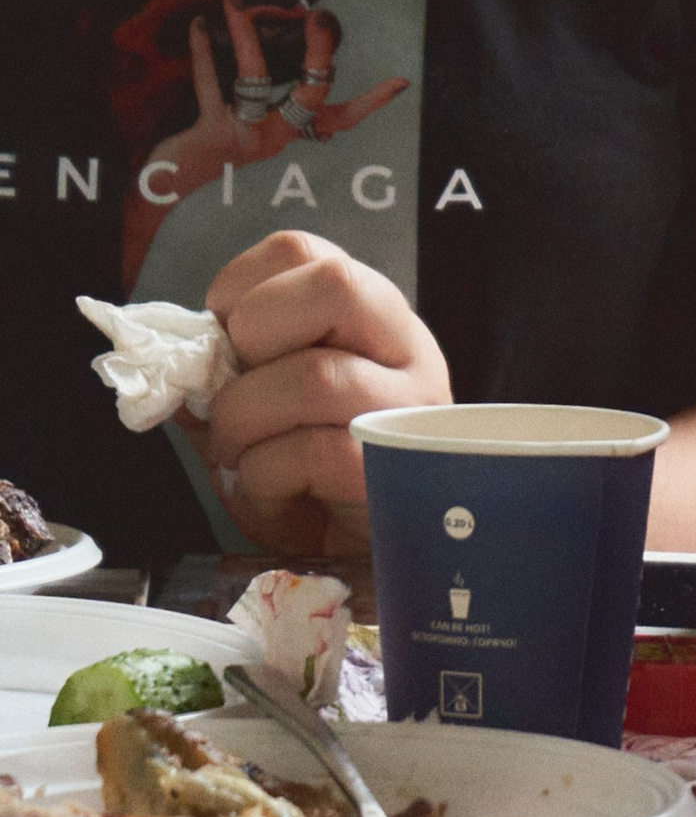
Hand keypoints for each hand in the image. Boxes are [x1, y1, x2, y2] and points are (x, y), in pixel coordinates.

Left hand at [124, 0, 410, 281]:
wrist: (169, 188)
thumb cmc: (209, 142)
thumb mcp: (245, 117)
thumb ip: (266, 87)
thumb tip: (277, 27)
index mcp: (288, 132)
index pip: (342, 117)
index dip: (372, 101)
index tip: (401, 82)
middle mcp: (275, 137)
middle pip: (311, 94)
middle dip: (319, 51)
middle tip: (318, 15)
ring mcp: (245, 135)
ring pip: (255, 79)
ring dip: (246, 35)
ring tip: (238, 2)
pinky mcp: (210, 133)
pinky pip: (209, 84)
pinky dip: (203, 51)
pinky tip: (199, 25)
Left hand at [196, 232, 450, 559]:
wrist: (364, 565)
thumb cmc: (308, 484)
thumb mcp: (257, 415)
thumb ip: (220, 376)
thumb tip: (164, 359)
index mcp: (367, 317)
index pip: (302, 251)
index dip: (238, 288)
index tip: (219, 342)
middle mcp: (406, 347)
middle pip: (333, 284)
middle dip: (253, 335)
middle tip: (234, 390)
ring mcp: (410, 408)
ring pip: (314, 376)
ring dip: (245, 421)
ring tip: (241, 456)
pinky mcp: (397, 470)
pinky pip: (312, 452)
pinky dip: (264, 477)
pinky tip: (273, 496)